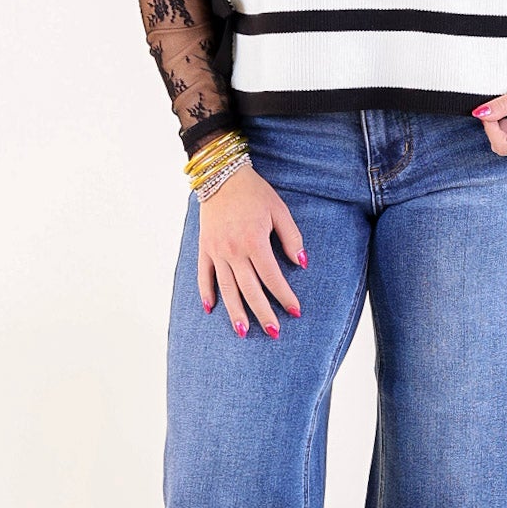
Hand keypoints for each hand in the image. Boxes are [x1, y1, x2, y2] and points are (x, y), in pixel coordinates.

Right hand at [196, 159, 306, 336]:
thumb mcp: (279, 210)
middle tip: (274, 332)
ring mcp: (216, 251)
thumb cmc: (254, 192)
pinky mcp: (204, 248)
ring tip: (243, 331)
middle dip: (263, 313)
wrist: (221, 175)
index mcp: (254, 242)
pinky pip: (204, 275)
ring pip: (227, 288)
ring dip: (235, 312)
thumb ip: (292, 238)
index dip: (285, 296)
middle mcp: (233, 251)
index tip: (295, 311)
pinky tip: (211, 309)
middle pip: (249, 290)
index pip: (272, 277)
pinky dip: (206, 292)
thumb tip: (302, 264)